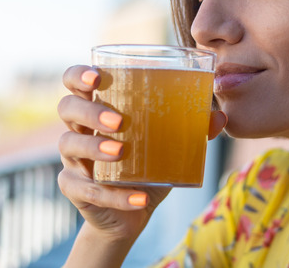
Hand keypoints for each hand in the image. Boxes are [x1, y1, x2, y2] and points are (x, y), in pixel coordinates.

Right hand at [56, 65, 227, 241]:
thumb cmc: (145, 167)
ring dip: (95, 147)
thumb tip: (220, 117)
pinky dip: (114, 195)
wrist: (129, 213)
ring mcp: (73, 159)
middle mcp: (79, 129)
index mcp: (97, 109)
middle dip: (90, 110)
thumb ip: (191, 129)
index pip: (75, 82)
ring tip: (121, 152)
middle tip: (118, 121)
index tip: (96, 76)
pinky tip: (138, 198)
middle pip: (67, 107)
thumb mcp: (168, 147)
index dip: (78, 75)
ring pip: (69, 144)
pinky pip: (86, 189)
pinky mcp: (74, 188)